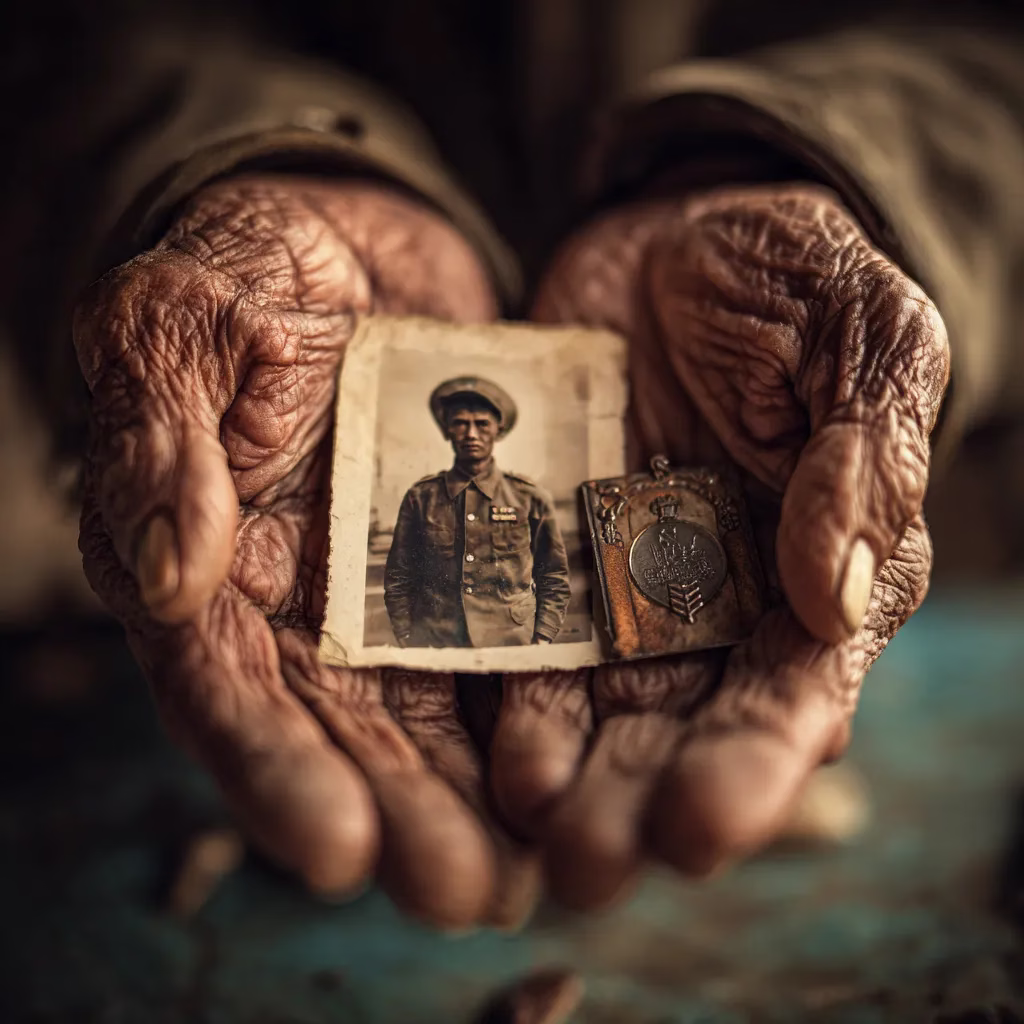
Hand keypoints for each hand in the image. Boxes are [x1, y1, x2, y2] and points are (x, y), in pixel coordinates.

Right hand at [74, 174, 535, 927]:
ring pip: (431, 701)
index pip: (226, 684)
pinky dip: (539, 698)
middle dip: (399, 810)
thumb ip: (160, 442)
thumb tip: (169, 578)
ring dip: (475, 789)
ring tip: (536, 868)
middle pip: (342, 724)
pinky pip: (511, 627)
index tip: (335, 847)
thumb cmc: (240, 270)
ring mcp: (392, 576)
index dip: (273, 767)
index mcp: (207, 558)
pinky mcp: (475, 547)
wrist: (349, 238)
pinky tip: (584, 761)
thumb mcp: (178, 327)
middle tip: (463, 891)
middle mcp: (302, 595)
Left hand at [487, 184, 948, 907]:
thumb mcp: (863, 339)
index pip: (796, 689)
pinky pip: (516, 622)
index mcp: (821, 568)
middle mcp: (720, 599)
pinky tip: (470, 735)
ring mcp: (624, 579)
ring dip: (563, 769)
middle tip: (591, 859)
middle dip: (640, 795)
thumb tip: (839, 589)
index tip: (702, 820)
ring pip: (595, 698)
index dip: (753, 761)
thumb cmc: (792, 281)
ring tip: (524, 823)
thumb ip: (865, 457)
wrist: (676, 241)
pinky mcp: (545, 544)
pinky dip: (496, 681)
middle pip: (683, 721)